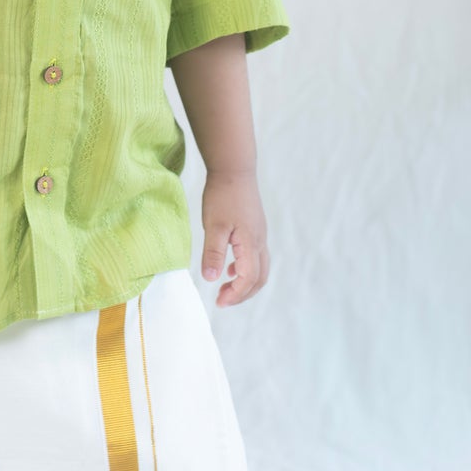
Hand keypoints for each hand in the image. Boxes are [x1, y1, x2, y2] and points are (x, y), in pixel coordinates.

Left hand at [199, 170, 269, 306]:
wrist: (234, 168)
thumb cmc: (223, 195)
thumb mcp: (214, 225)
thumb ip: (213, 253)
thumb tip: (211, 279)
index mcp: (251, 243)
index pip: (248, 279)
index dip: (235, 294)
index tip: (218, 302)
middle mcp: (260, 241)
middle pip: (259, 278)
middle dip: (242, 294)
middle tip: (222, 301)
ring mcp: (260, 235)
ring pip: (260, 268)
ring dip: (245, 283)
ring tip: (225, 288)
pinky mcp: (255, 229)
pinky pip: (256, 257)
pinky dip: (245, 269)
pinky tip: (229, 268)